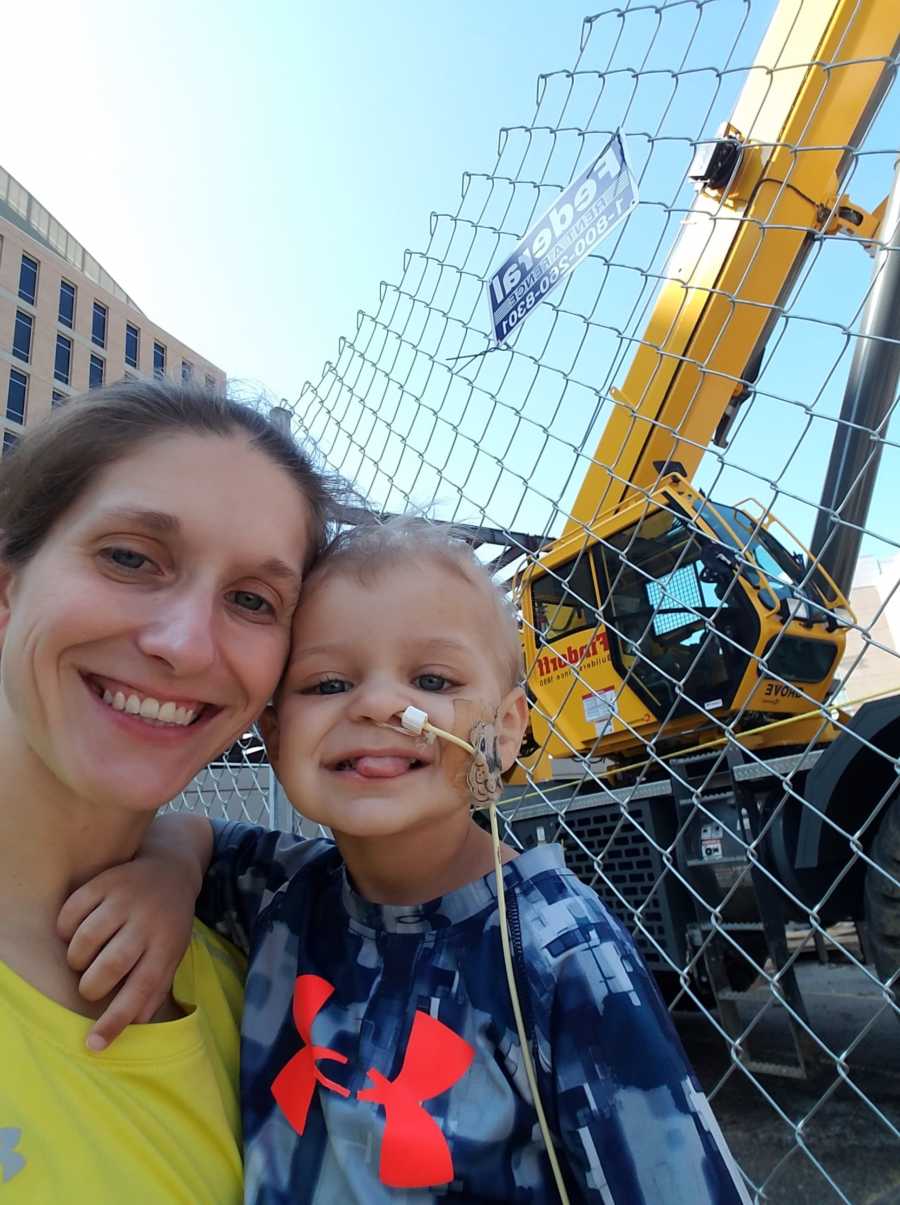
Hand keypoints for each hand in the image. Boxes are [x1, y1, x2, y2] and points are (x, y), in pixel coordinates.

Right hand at [58, 855, 198, 1051]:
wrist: (170, 870)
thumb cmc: (168, 924)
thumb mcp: (172, 955)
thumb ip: (154, 989)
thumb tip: (131, 1026)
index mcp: (167, 945)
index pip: (142, 989)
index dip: (116, 1020)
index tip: (94, 1045)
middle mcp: (147, 922)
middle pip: (109, 966)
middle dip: (91, 986)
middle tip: (91, 986)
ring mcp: (126, 899)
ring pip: (86, 939)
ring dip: (76, 959)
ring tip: (83, 961)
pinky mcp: (105, 881)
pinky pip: (72, 911)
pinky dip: (65, 929)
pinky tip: (74, 933)